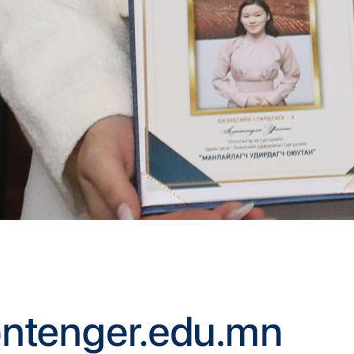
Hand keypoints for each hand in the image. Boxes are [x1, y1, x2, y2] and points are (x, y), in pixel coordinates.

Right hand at [68, 115, 262, 220]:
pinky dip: (223, 210)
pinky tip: (246, 208)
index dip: (184, 225)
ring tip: (254, 216)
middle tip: (241, 214)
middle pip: (181, 229)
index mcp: (123, 219)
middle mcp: (146, 219)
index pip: (156, 228)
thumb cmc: (100, 142)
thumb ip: (112, 187)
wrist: (109, 125)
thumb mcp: (99, 160)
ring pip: (195, 223)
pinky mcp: (176, 197)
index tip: (211, 218)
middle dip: (213, 224)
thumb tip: (129, 215)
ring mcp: (163, 209)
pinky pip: (200, 207)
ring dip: (224, 222)